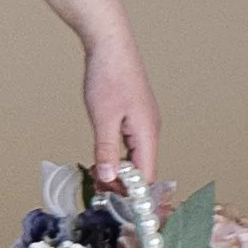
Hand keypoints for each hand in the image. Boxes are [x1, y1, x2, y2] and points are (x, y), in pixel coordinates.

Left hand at [83, 31, 160, 198]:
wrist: (110, 45)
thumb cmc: (109, 77)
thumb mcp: (103, 118)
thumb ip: (105, 151)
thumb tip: (109, 179)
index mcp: (147, 133)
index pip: (146, 176)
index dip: (132, 193)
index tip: (113, 202)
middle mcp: (150, 130)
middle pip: (142, 168)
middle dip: (123, 184)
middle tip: (99, 190)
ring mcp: (143, 122)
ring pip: (135, 157)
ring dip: (119, 170)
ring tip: (97, 178)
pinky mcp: (135, 116)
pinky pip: (130, 144)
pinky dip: (117, 155)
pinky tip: (102, 158)